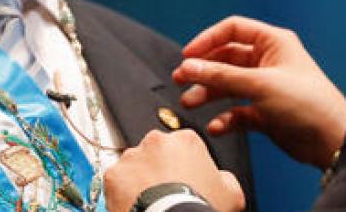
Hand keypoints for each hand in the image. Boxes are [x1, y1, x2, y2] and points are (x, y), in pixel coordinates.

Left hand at [105, 130, 243, 211]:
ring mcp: (132, 157)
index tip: (186, 183)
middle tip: (166, 195)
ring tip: (150, 203)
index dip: (185, 168)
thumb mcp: (232, 193)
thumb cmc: (200, 208)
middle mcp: (156, 141)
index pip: (184, 147)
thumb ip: (224, 177)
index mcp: (186, 140)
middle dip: (159, 170)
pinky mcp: (113, 175)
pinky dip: (123, 194)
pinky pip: (117, 182)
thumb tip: (220, 178)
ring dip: (140, 180)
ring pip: (134, 166)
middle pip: (156, 153)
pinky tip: (136, 207)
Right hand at [173, 15, 345, 168]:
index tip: (188, 55)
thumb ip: (222, 75)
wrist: (331, 141)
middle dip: (203, 69)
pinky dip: (225, 117)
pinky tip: (217, 125)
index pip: (233, 30)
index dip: (208, 40)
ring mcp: (266, 88)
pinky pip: (237, 111)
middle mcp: (269, 62)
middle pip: (226, 58)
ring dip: (208, 93)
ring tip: (190, 103)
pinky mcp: (265, 113)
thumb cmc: (308, 104)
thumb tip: (190, 66)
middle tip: (181, 79)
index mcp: (274, 43)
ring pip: (228, 85)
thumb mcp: (260, 84)